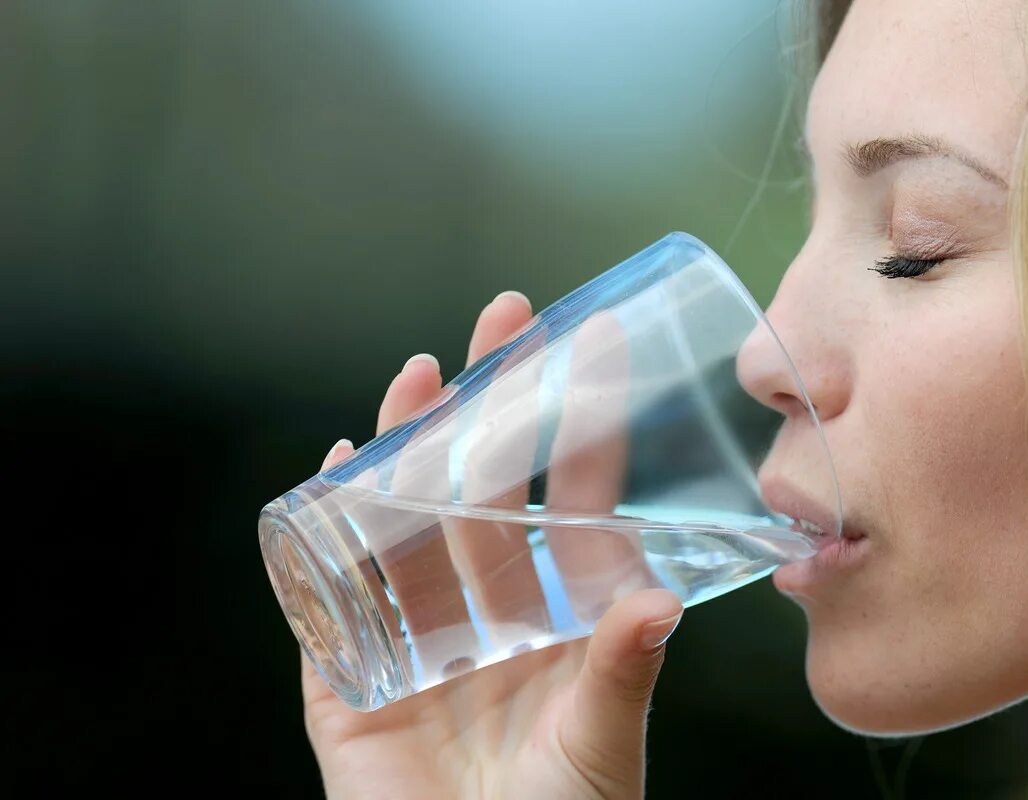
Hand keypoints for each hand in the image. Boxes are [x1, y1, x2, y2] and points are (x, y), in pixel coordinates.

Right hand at [302, 290, 681, 798]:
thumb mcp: (600, 743)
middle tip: (508, 319)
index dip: (581, 428)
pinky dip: (329, 534)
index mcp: (559, 621)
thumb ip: (623, 670)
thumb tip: (659, 599)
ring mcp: (419, 639)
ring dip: (410, 448)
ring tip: (419, 375)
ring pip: (409, 522)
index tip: (595, 348)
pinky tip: (336, 473)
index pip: (572, 503)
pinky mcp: (352, 679)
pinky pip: (336, 595)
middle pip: (485, 489)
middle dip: (492, 405)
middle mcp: (491, 616)